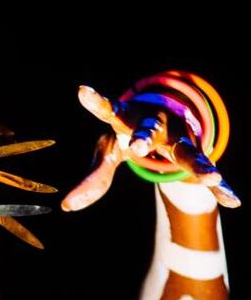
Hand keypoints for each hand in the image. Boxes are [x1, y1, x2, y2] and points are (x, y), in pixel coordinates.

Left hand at [61, 84, 240, 210]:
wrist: (167, 118)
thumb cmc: (128, 135)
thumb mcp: (108, 153)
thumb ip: (92, 179)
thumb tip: (66, 208)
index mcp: (130, 119)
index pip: (111, 111)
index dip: (97, 103)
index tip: (82, 92)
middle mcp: (158, 126)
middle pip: (149, 130)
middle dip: (143, 137)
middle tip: (136, 147)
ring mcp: (180, 140)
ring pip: (189, 151)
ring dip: (198, 164)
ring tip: (212, 177)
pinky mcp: (196, 155)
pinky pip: (207, 173)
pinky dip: (221, 188)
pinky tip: (233, 201)